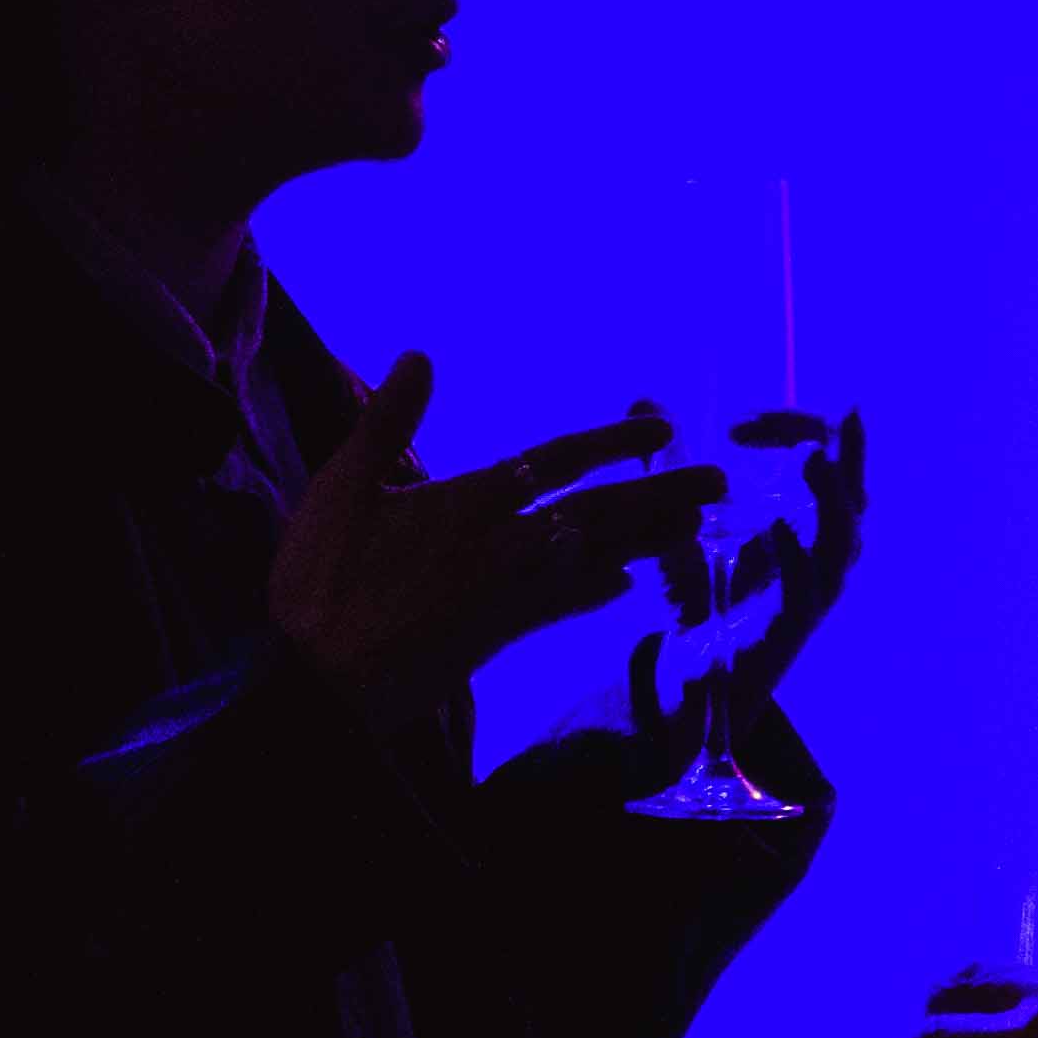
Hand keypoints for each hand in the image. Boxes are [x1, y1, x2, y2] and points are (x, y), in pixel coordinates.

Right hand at [270, 356, 720, 695]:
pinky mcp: (496, 638)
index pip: (558, 461)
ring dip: (645, 540)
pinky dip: (594, 591)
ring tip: (692, 527)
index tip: (663, 432)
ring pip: (592, 559)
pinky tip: (623, 584)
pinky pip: (561, 607)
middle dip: (660, 494)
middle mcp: (502, 547)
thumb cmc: (321, 581)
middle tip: (717, 482)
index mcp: (469, 503)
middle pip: (598, 512)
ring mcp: (505, 596)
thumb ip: (386, 421)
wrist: (319, 682)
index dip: (613, 443)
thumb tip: (420, 355)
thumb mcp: (341, 488)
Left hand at [640, 406, 872, 711]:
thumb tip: (642, 396)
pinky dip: (795, 556)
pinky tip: (778, 526)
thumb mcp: (679, 516)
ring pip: (843, 538)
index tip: (739, 420)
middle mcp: (820, 549)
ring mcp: (812, 588)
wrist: (690, 671)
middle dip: (845, 448)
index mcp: (805, 517)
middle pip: (853, 489)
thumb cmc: (699, 591)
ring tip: (814, 456)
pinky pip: (806, 589)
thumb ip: (666, 459)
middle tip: (839, 411)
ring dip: (830, 494)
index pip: (825, 454)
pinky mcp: (791, 625)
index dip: (793, 426)